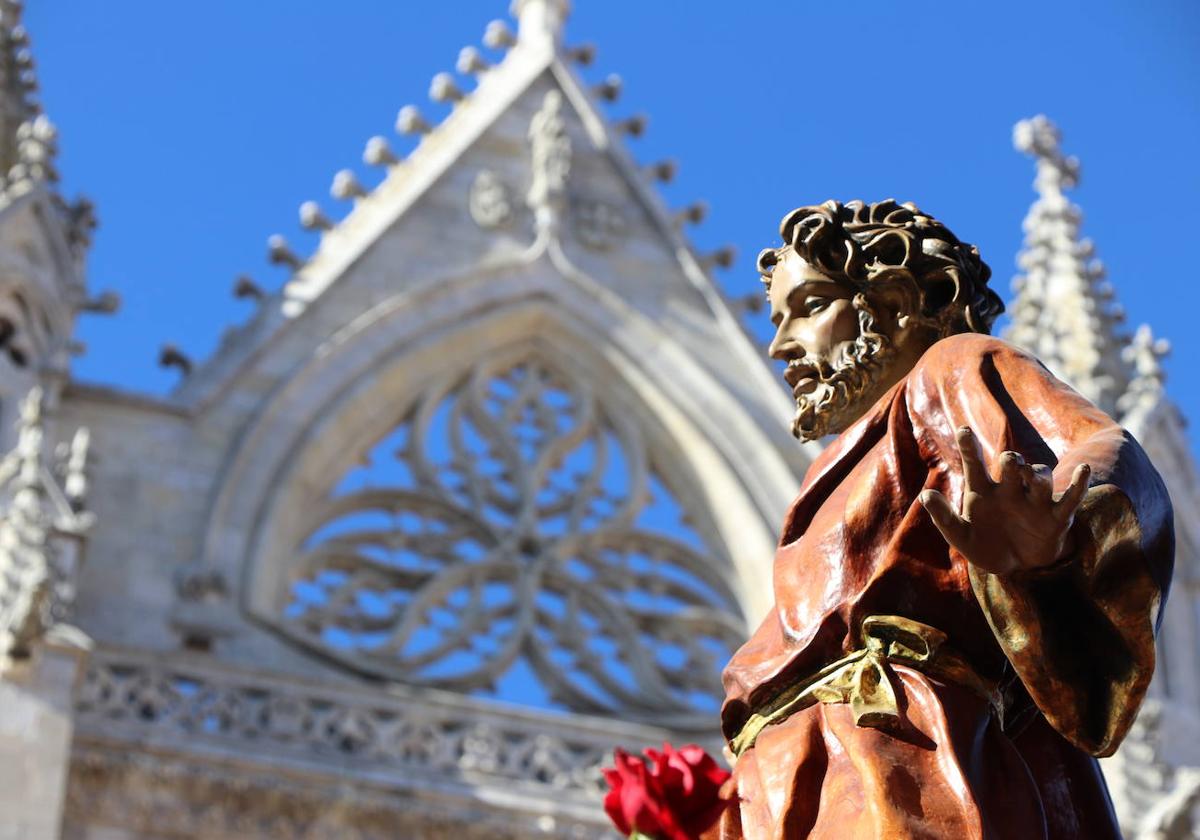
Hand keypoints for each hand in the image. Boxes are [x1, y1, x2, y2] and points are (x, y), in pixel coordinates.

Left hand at [918, 426, 1090, 575]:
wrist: (1015, 567)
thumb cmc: (984, 545)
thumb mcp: (959, 536)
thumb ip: (943, 517)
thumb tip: (925, 495)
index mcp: (982, 491)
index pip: (974, 464)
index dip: (969, 446)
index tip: (962, 430)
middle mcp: (1009, 490)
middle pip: (1012, 466)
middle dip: (1012, 461)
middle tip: (1009, 461)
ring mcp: (1034, 501)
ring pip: (1040, 477)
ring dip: (1038, 474)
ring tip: (1032, 476)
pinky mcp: (1056, 517)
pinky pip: (1070, 497)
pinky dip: (1078, 484)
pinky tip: (1083, 470)